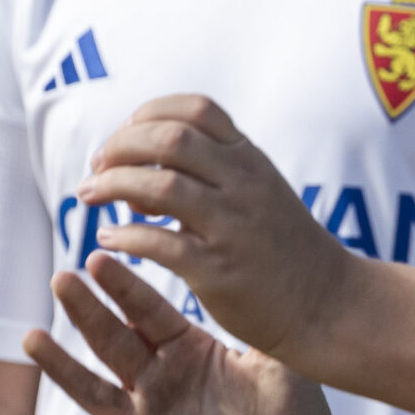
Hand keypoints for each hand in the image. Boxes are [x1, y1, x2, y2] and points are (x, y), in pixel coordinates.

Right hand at [22, 251, 334, 414]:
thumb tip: (264, 288)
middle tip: (61, 278)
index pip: (147, 312)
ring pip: (93, 392)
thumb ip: (265, 338)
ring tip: (31, 337)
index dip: (124, 288)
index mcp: (186, 351)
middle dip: (86, 310)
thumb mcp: (281, 372)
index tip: (99, 256)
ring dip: (62, 367)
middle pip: (112, 340)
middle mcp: (157, 382)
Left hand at [76, 96, 357, 362]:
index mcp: (250, 160)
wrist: (326, 303)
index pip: (196, 110)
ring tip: (88, 196)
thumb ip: (212, 167)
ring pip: (159, 186)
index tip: (125, 134)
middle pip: (170, 139)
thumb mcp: (259, 188)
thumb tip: (141, 158)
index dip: (149, 113)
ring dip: (112, 186)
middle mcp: (243, 185)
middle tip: (96, 165)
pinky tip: (108, 239)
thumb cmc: (281, 246)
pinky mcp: (219, 272)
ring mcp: (232, 227)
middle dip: (120, 146)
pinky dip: (125, 236)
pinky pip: (159, 244)